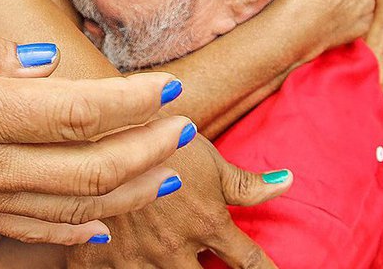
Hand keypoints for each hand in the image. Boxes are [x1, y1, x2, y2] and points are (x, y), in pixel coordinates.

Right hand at [65, 136, 291, 266]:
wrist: (94, 126)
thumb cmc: (156, 136)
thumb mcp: (206, 158)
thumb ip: (246, 183)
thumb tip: (288, 181)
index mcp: (207, 224)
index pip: (250, 262)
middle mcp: (174, 248)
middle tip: (201, 265)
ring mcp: (134, 258)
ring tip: (163, 261)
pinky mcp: (94, 258)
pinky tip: (120, 264)